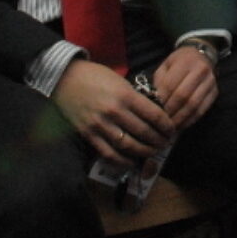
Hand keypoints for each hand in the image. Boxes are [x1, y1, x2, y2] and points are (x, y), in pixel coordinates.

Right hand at [52, 59, 174, 167]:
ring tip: (153, 152)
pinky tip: (131, 161)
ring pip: (128, 145)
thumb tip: (152, 113)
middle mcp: (114, 111)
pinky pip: (108, 153)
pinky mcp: (88, 134)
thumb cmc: (95, 76)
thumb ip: (135, 97)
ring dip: (144, 151)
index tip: (172, 130)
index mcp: (125, 95)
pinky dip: (122, 161)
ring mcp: (100, 124)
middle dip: (158, 140)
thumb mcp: (120, 81)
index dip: (166, 125)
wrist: (65, 78)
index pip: (153, 114)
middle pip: (144, 132)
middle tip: (165, 143)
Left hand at [153, 46, 218, 131]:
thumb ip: (160, 82)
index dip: (161, 100)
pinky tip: (181, 125)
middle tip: (161, 121)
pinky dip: (190, 120)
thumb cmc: (179, 62)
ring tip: (169, 127)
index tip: (153, 111)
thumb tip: (154, 103)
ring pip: (193, 105)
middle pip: (183, 96)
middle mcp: (201, 70)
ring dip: (180, 118)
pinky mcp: (215, 93)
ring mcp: (210, 82)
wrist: (201, 55)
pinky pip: (202, 110)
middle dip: (170, 111)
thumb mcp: (166, 66)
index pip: (171, 85)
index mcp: (185, 62)